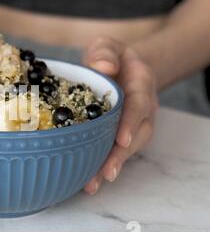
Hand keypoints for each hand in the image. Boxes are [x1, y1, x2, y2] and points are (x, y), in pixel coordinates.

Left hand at [82, 38, 158, 194]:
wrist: (118, 66)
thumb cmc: (109, 57)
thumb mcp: (106, 47)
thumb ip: (105, 53)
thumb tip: (103, 66)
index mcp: (140, 84)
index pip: (138, 104)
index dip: (131, 123)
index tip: (122, 140)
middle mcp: (142, 107)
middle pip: (138, 135)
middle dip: (121, 155)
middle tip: (106, 173)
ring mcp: (134, 123)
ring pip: (129, 148)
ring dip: (112, 166)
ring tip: (93, 184)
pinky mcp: (121, 133)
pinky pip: (117, 150)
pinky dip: (104, 164)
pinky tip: (89, 180)